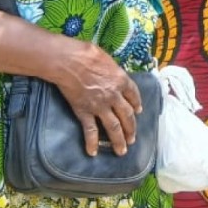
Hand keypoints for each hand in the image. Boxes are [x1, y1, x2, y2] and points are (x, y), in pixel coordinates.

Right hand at [52, 40, 143, 156]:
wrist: (69, 61)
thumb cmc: (87, 54)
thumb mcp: (108, 59)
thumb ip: (114, 71)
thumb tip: (114, 74)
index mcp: (122, 81)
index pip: (134, 96)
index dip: (137, 104)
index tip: (138, 112)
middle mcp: (114, 96)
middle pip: (127, 116)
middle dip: (131, 129)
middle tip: (132, 139)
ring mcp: (100, 106)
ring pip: (114, 127)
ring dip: (119, 140)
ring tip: (122, 151)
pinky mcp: (85, 112)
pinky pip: (90, 130)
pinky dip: (92, 143)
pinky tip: (93, 152)